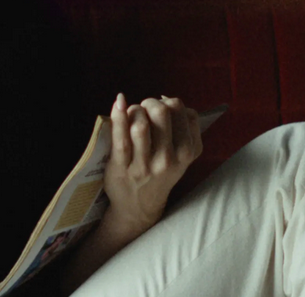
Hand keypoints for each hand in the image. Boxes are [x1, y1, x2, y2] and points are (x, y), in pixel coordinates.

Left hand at [102, 93, 202, 239]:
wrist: (139, 206)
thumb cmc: (160, 172)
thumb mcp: (182, 155)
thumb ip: (183, 126)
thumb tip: (165, 98)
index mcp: (187, 152)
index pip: (183, 111)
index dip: (169, 103)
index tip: (160, 111)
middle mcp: (168, 159)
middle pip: (161, 112)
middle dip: (150, 103)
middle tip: (144, 110)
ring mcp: (144, 165)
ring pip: (140, 124)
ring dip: (134, 110)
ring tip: (131, 115)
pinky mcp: (122, 167)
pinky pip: (120, 137)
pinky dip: (118, 116)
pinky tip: (118, 102)